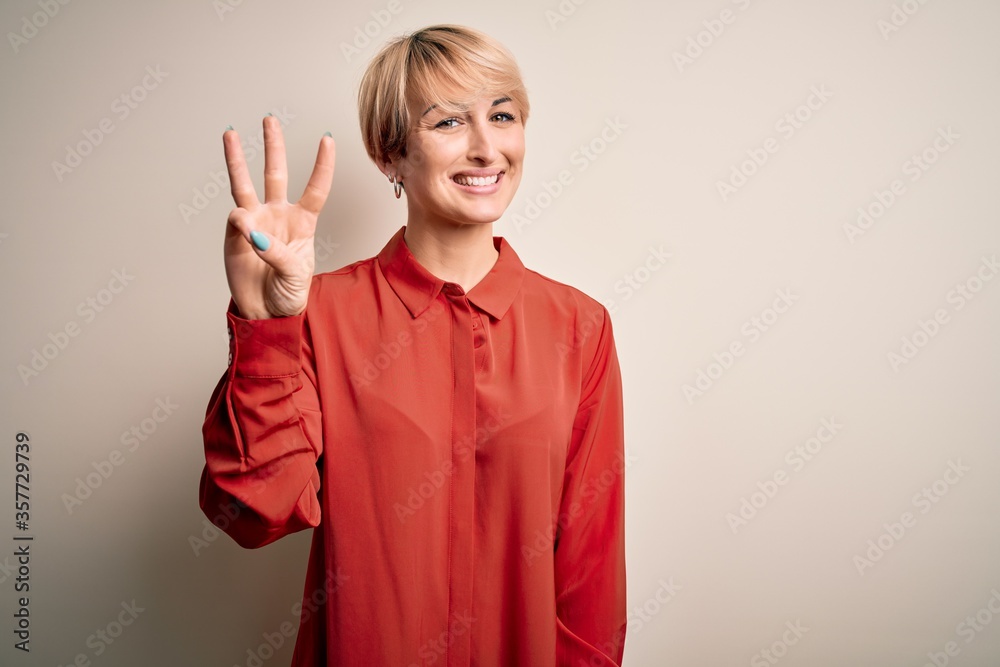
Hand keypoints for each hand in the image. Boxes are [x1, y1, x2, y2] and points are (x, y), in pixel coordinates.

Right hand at [222, 115, 334, 318]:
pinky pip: (236, 218)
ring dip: (238, 159)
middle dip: (274, 146)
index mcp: (304, 222)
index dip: (322, 165)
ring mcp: (255, 221)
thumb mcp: (295, 274)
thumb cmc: (289, 293)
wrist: (266, 312)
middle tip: (270, 120)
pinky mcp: (235, 233)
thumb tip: (250, 228)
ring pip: (246, 183)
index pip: (316, 188)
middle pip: (277, 173)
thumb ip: (275, 251)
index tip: (326, 139)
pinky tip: (245, 229)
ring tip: (231, 134)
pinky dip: (240, 221)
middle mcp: (279, 215)